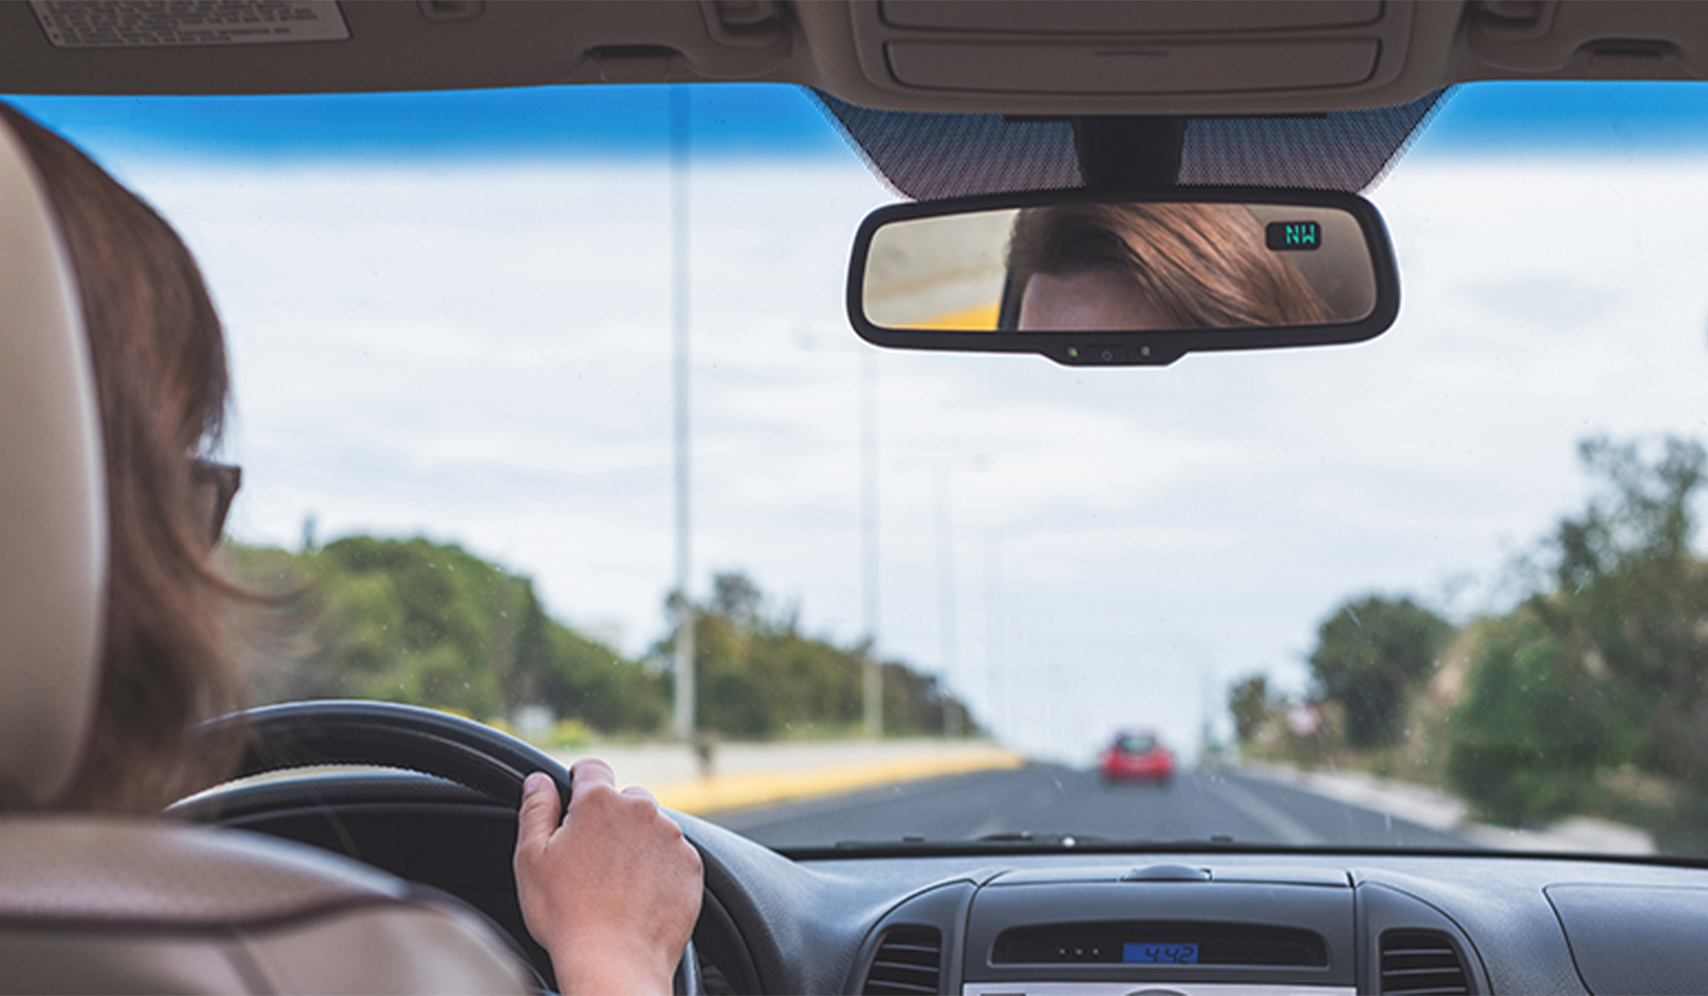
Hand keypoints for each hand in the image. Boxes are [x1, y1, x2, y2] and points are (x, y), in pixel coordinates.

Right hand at [514, 759, 703, 995]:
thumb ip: (535, 810)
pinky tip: (638, 896)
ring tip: (615, 884)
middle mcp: (642, 810)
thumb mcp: (531, 859)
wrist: (615, 963)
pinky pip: (673, 855)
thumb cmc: (567, 916)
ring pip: (651, 827)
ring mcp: (671, 837)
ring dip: (636, 843)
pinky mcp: (691, 865)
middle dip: (610, 819)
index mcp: (600, 802)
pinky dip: (659, 868)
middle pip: (625, 798)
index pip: (591, 767)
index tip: (574, 805)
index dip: (579, 782)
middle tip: (591, 860)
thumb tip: (538, 780)